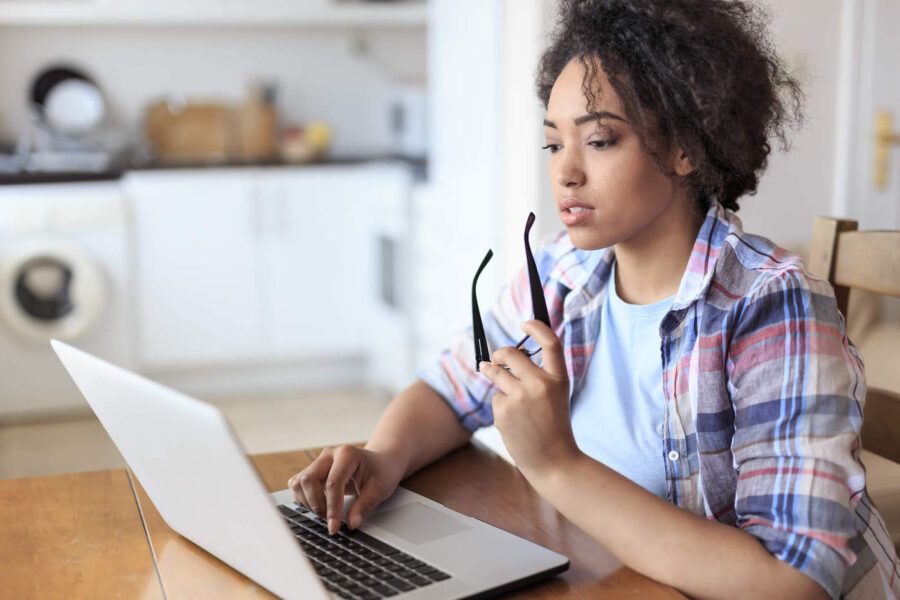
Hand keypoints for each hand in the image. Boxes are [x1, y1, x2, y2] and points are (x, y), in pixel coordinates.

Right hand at [288, 445, 404, 534]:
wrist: (381, 462)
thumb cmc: (382, 472)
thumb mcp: (380, 489)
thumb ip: (365, 506)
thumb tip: (351, 524)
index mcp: (347, 454)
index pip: (333, 483)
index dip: (332, 508)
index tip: (334, 528)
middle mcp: (329, 454)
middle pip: (308, 480)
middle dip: (317, 505)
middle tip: (331, 520)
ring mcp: (319, 461)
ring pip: (299, 483)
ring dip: (308, 502)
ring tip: (326, 513)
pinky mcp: (313, 470)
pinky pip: (297, 485)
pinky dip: (303, 499)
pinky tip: (319, 505)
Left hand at [478, 320, 582, 482]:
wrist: (554, 462)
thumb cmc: (554, 426)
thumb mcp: (556, 396)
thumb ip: (539, 375)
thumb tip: (507, 356)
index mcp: (559, 379)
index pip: (550, 342)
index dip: (536, 327)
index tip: (524, 324)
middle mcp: (540, 384)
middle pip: (510, 353)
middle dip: (499, 354)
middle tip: (496, 358)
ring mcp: (520, 397)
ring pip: (496, 373)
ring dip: (491, 371)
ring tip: (490, 373)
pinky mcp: (504, 411)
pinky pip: (496, 397)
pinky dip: (500, 405)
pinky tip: (512, 420)